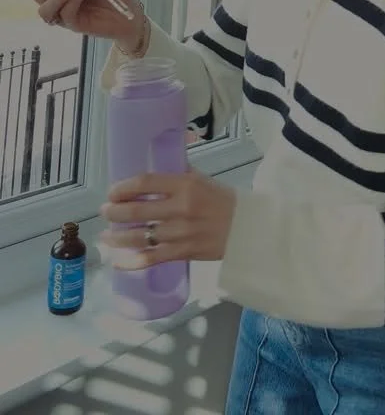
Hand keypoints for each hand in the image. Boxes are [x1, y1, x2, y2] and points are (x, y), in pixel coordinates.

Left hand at [99, 168, 237, 267]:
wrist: (247, 228)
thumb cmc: (223, 200)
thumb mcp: (202, 179)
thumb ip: (179, 171)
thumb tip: (161, 156)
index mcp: (185, 184)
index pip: (146, 182)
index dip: (124, 188)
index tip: (112, 192)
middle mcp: (181, 207)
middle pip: (138, 211)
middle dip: (115, 212)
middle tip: (105, 212)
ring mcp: (181, 232)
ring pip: (141, 237)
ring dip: (118, 238)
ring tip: (106, 236)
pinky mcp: (184, 252)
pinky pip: (152, 258)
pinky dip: (132, 262)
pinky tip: (118, 261)